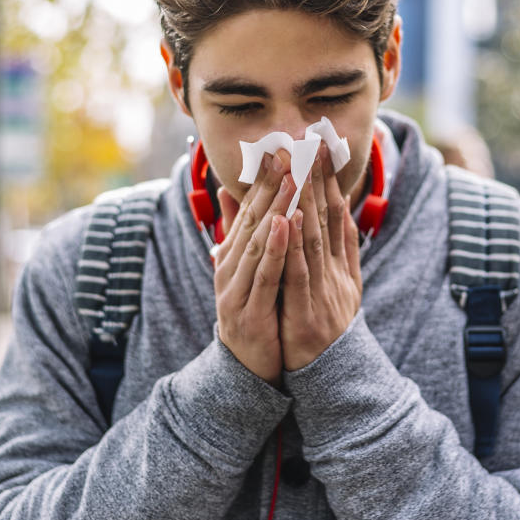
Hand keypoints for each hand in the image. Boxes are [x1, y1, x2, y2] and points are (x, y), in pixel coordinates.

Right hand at [213, 150, 296, 384]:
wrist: (246, 369)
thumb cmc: (253, 313)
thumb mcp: (246, 270)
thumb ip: (242, 233)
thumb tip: (234, 193)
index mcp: (232, 256)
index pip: (249, 210)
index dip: (264, 180)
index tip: (280, 150)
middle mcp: (229, 267)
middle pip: (252, 219)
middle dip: (271, 185)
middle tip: (287, 152)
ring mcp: (235, 290)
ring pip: (257, 242)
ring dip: (274, 208)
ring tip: (290, 179)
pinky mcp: (247, 312)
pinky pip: (264, 275)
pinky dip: (273, 249)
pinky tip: (282, 225)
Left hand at [280, 145, 362, 370]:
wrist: (333, 378)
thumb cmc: (327, 328)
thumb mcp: (335, 286)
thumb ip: (336, 251)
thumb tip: (337, 214)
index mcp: (341, 266)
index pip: (336, 214)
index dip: (331, 180)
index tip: (325, 147)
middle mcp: (337, 273)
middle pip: (329, 219)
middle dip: (320, 179)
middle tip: (314, 142)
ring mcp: (324, 291)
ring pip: (315, 239)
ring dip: (307, 201)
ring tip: (301, 168)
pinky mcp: (307, 311)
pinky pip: (299, 273)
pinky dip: (294, 245)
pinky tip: (290, 219)